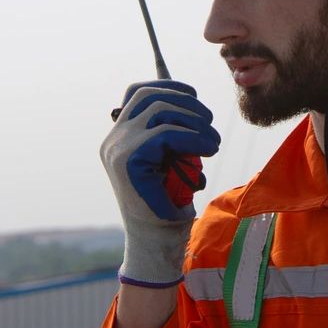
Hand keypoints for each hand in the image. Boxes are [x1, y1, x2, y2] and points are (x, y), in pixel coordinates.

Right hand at [102, 80, 219, 283]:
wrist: (156, 241)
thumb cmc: (168, 204)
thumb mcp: (172, 161)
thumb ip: (173, 135)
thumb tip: (193, 105)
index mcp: (119, 137)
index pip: (137, 93)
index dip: (167, 86)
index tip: (194, 95)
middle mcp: (113, 139)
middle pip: (148, 95)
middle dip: (185, 100)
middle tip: (209, 121)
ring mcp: (117, 148)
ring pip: (159, 108)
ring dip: (194, 119)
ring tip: (213, 141)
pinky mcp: (128, 160)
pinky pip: (166, 132)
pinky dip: (194, 136)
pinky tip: (209, 149)